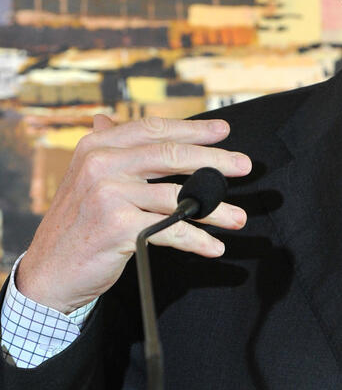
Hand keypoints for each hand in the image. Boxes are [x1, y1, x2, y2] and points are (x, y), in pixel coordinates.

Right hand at [16, 114, 251, 313]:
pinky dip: (196, 240)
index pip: (152, 129)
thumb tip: (108, 118)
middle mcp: (101, 165)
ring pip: (177, 197)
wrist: (49, 271)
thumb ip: (105, 152)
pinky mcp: (119, 227)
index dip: (192, 129)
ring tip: (238, 218)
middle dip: (214, 160)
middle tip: (244, 166)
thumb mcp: (86, 179)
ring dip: (214, 209)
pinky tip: (214, 246)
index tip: (223, 131)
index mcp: (97, 147)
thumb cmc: (77, 225)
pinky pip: (170, 231)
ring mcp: (109, 195)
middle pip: (170, 156)